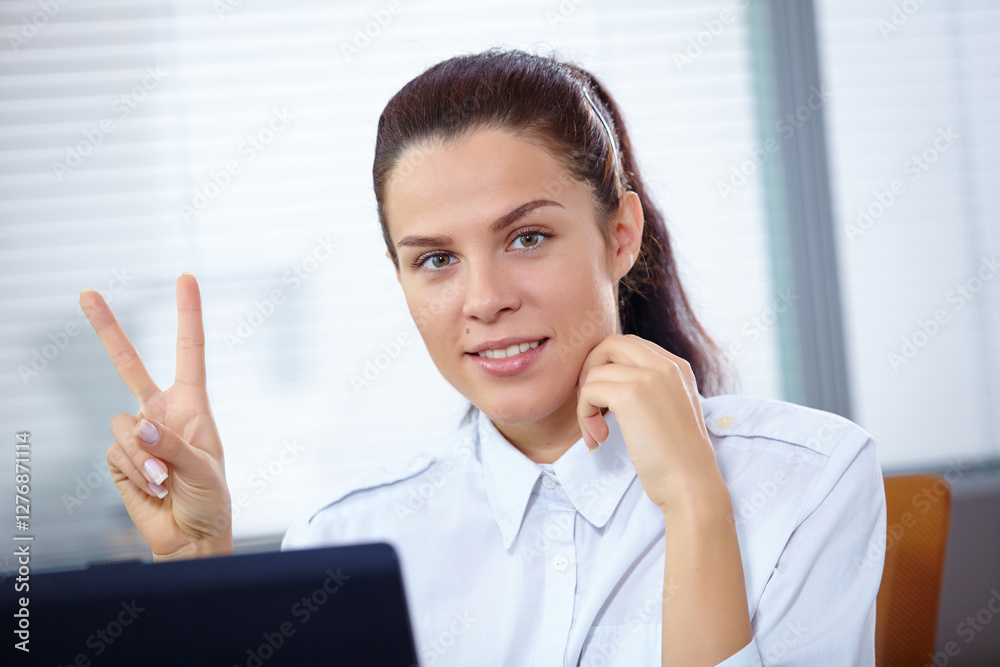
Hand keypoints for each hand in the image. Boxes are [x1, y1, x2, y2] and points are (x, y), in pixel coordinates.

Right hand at [80, 273, 232, 559]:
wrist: (191, 537)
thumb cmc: (209, 499)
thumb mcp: (204, 470)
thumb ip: (172, 445)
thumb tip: (138, 426)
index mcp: (191, 405)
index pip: (189, 351)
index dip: (188, 314)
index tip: (186, 277)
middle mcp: (160, 413)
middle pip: (129, 364)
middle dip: (106, 329)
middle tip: (86, 293)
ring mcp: (137, 435)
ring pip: (122, 426)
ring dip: (144, 456)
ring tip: (166, 480)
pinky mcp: (119, 459)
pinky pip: (116, 453)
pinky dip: (135, 471)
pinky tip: (152, 487)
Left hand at [576, 334, 725, 512]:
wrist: (691, 484)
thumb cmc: (678, 458)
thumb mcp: (670, 410)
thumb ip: (650, 388)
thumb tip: (607, 381)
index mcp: (677, 366)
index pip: (629, 345)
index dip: (607, 367)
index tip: (604, 400)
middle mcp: (665, 365)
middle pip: (609, 345)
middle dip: (589, 372)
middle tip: (591, 406)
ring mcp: (649, 377)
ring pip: (594, 372)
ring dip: (586, 404)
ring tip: (596, 433)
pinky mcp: (631, 396)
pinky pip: (588, 392)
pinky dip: (585, 416)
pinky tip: (599, 439)